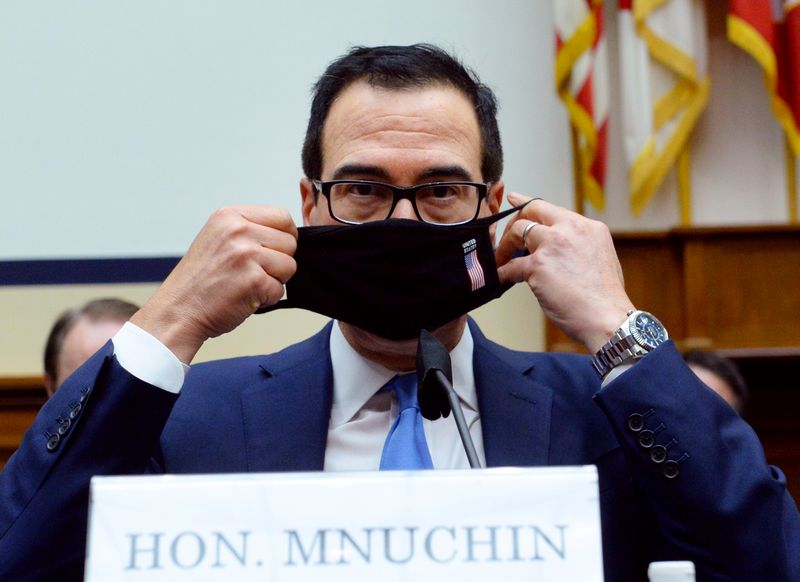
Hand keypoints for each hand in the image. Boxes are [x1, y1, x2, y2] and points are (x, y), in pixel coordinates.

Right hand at [130, 206, 297, 362]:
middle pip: (290, 242)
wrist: (178, 311)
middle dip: (278, 261)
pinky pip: (280, 290)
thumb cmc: (199, 281)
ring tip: (246, 284)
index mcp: (229, 216)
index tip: (271, 251)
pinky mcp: (254, 280)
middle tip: (251, 272)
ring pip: (289, 266)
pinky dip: (267, 299)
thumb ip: (249, 230)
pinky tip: (244, 297)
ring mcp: (246, 254)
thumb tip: (287, 234)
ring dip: (274, 280)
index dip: (284, 237)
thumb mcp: (218, 238)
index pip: (282, 216)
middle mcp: (238, 230)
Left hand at [495, 192, 633, 351]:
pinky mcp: (538, 266)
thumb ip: (578, 245)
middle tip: (507, 238)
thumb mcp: (600, 257)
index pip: (551, 208)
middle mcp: (570, 230)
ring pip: (517, 232)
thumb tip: (558, 249)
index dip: (528, 204)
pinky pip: (511, 266)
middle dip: (514, 222)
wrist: (606, 318)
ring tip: (503, 260)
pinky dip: (502, 273)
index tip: (515, 201)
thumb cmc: (605, 298)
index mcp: (587, 227)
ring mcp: (553, 245)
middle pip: (531, 211)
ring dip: (505, 247)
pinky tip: (500, 279)